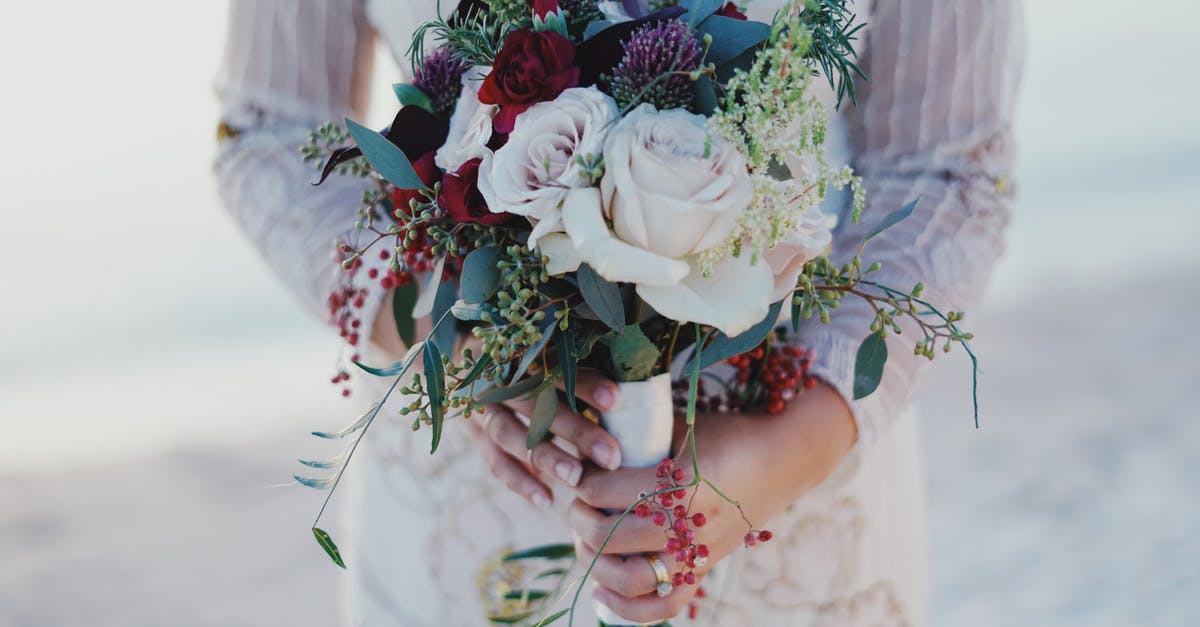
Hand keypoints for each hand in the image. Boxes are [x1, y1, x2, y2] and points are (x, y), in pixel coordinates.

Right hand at [466, 370, 624, 508]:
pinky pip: (495, 461)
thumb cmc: (535, 363)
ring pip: (511, 434)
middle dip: (576, 431)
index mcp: (523, 353)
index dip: (585, 384)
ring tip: (576, 479)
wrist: (477, 363)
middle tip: (611, 457)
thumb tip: (631, 392)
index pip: (556, 368)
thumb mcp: (553, 358)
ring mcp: (483, 408)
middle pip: (537, 405)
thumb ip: (583, 372)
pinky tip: (546, 500)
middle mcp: (500, 379)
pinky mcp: (476, 435)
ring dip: (546, 458)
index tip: (617, 401)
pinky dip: (520, 482)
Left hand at [565, 383, 855, 622]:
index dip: (583, 483)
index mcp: (680, 484)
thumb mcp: (681, 428)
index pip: (606, 491)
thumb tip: (589, 446)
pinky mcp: (704, 568)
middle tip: (576, 506)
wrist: (784, 457)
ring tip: (584, 542)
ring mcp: (698, 552)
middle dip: (581, 520)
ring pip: (630, 578)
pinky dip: (628, 608)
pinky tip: (600, 592)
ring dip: (595, 563)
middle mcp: (689, 525)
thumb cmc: (729, 433)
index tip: (579, 473)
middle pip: (610, 536)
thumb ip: (639, 439)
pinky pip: (664, 606)